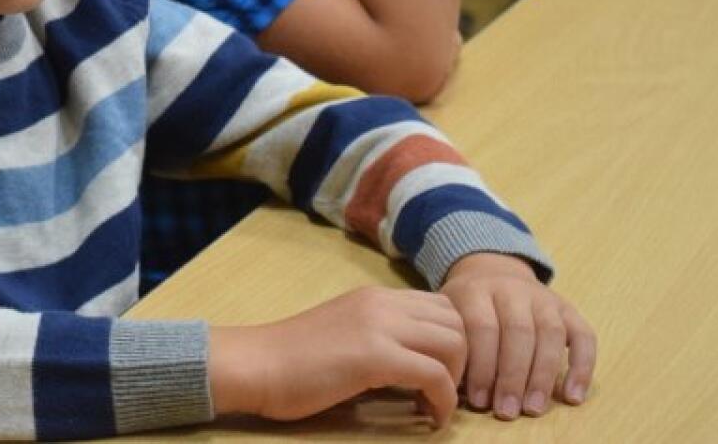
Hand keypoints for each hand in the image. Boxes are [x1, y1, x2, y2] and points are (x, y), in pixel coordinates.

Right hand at [210, 286, 466, 427]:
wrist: (256, 364)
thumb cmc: (291, 361)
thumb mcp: (344, 336)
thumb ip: (379, 340)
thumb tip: (415, 368)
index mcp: (374, 297)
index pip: (441, 306)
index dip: (452, 342)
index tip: (440, 375)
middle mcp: (382, 302)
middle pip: (456, 321)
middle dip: (462, 361)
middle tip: (442, 393)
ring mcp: (379, 325)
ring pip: (454, 343)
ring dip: (455, 380)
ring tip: (434, 405)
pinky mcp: (374, 355)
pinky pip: (435, 376)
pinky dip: (443, 402)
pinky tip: (428, 419)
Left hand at [440, 253, 596, 418]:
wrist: (490, 270)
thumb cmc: (465, 306)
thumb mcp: (448, 314)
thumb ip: (451, 344)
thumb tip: (450, 389)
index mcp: (477, 290)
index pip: (482, 327)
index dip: (481, 366)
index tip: (479, 400)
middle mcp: (512, 289)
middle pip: (518, 331)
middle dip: (512, 376)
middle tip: (507, 411)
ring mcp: (544, 298)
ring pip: (550, 333)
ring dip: (543, 375)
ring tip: (533, 408)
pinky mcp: (568, 309)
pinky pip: (584, 336)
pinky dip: (582, 367)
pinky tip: (572, 396)